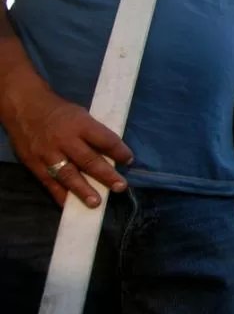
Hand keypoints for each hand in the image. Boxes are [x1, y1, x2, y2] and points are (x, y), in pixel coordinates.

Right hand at [6, 96, 133, 206]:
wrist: (25, 108)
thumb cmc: (60, 112)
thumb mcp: (81, 114)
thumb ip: (93, 133)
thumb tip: (112, 152)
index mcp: (81, 125)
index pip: (105, 139)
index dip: (119, 151)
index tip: (129, 161)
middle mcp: (65, 140)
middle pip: (88, 160)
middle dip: (106, 175)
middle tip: (120, 186)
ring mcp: (48, 153)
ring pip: (68, 174)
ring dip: (83, 190)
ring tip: (96, 203)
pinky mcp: (34, 164)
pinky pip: (49, 182)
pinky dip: (60, 195)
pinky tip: (70, 205)